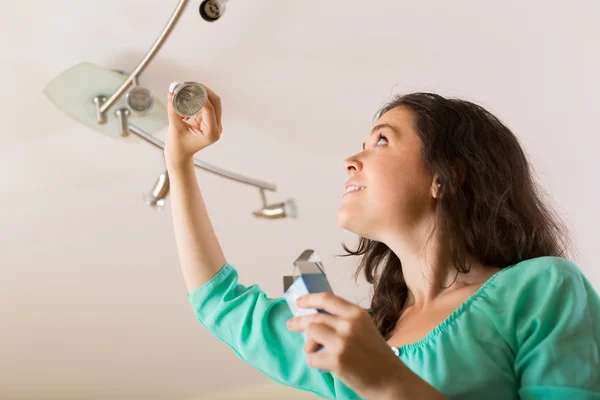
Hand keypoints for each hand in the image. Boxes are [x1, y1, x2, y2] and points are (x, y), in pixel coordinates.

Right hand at [164, 82, 222, 169]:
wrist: (179, 155)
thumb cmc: (178, 146)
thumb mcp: (174, 127)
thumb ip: (173, 110)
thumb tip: (171, 94)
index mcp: (211, 133)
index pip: (210, 109)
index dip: (201, 96)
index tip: (189, 88)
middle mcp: (216, 128)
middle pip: (215, 102)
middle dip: (203, 91)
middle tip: (189, 83)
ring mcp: (214, 124)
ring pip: (212, 101)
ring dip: (201, 92)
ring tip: (186, 87)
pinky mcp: (209, 120)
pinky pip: (206, 104)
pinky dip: (198, 98)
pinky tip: (187, 96)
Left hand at [286, 292, 404, 398]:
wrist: (391, 380)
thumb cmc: (378, 356)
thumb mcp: (364, 328)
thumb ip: (344, 320)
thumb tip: (317, 317)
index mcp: (357, 314)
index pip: (327, 299)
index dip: (310, 299)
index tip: (300, 302)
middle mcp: (349, 324)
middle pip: (314, 317)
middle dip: (299, 322)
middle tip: (291, 325)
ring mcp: (342, 342)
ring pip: (310, 334)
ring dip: (308, 344)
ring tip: (313, 351)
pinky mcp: (336, 360)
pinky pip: (312, 358)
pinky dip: (314, 362)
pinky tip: (324, 365)